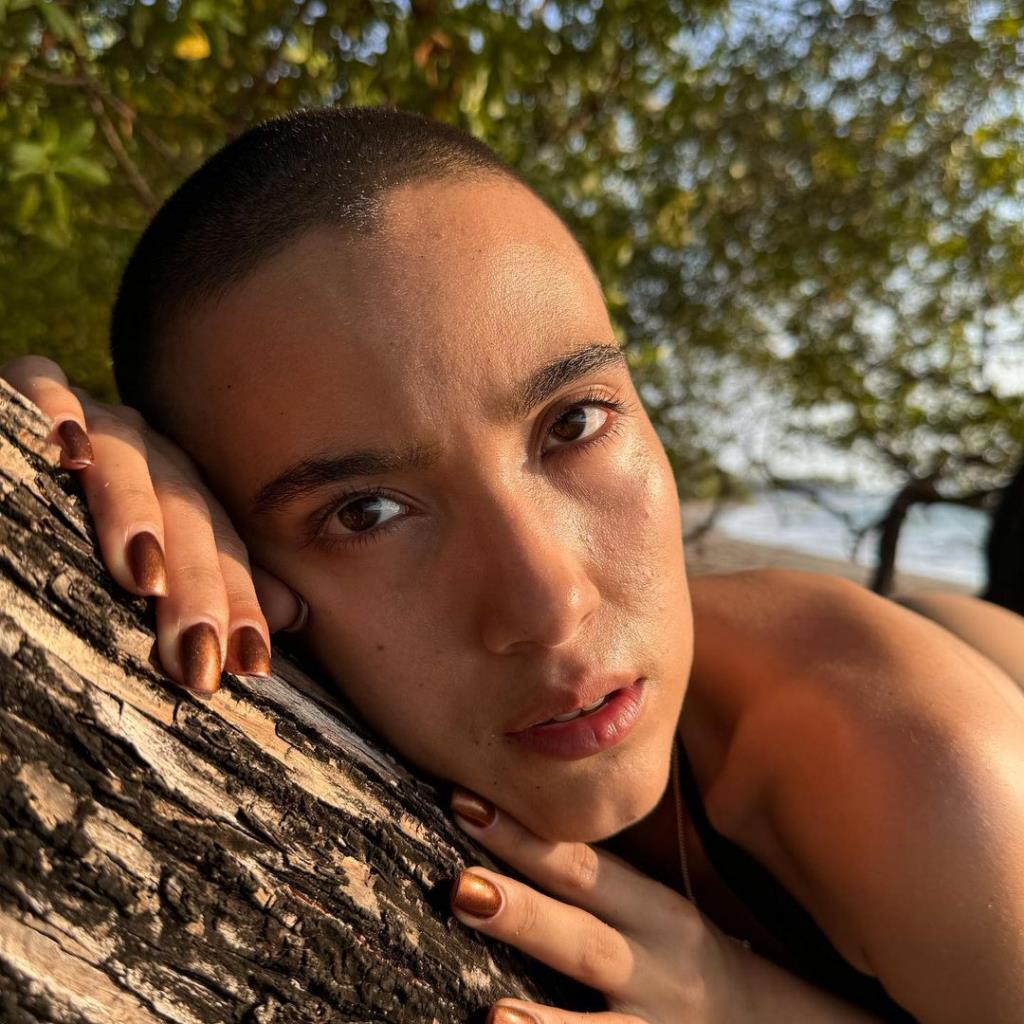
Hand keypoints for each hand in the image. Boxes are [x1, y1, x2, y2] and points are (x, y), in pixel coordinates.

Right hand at [0, 355, 306, 692]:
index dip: (238, 604)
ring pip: (127, 461)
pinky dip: (53, 411)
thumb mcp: (148, 566)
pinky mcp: (28, 389)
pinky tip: (66, 450)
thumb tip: (292, 612)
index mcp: (184, 497)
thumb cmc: (86, 535)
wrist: (22, 461)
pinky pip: (43, 383)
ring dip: (135, 513)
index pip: (223, 549)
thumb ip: (211, 584)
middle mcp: (150, 456)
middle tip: (198, 655)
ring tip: (143, 577)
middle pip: (185, 514)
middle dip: (195, 586)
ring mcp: (95, 421)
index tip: (250, 666)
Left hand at [447, 788, 748, 1023]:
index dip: (524, 836)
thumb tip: (501, 837)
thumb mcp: (652, 911)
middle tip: (462, 887)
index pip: (580, 865)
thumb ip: (590, 883)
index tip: (465, 803)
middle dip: (525, 913)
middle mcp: (655, 965)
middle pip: (583, 937)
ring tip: (493, 1016)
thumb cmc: (686, 957)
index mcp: (652, 911)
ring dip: (546, 1022)